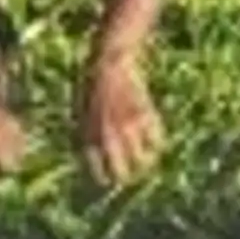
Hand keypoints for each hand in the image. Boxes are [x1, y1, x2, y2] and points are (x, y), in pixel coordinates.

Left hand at [77, 52, 164, 186]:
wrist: (109, 60)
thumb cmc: (92, 83)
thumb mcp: (81, 109)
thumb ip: (85, 132)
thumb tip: (90, 152)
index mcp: (89, 136)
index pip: (97, 170)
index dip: (104, 177)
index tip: (109, 179)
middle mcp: (108, 136)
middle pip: (121, 173)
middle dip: (126, 177)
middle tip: (131, 176)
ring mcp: (127, 127)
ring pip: (143, 160)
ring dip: (146, 163)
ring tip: (148, 161)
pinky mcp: (144, 115)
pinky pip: (157, 139)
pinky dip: (159, 143)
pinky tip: (158, 142)